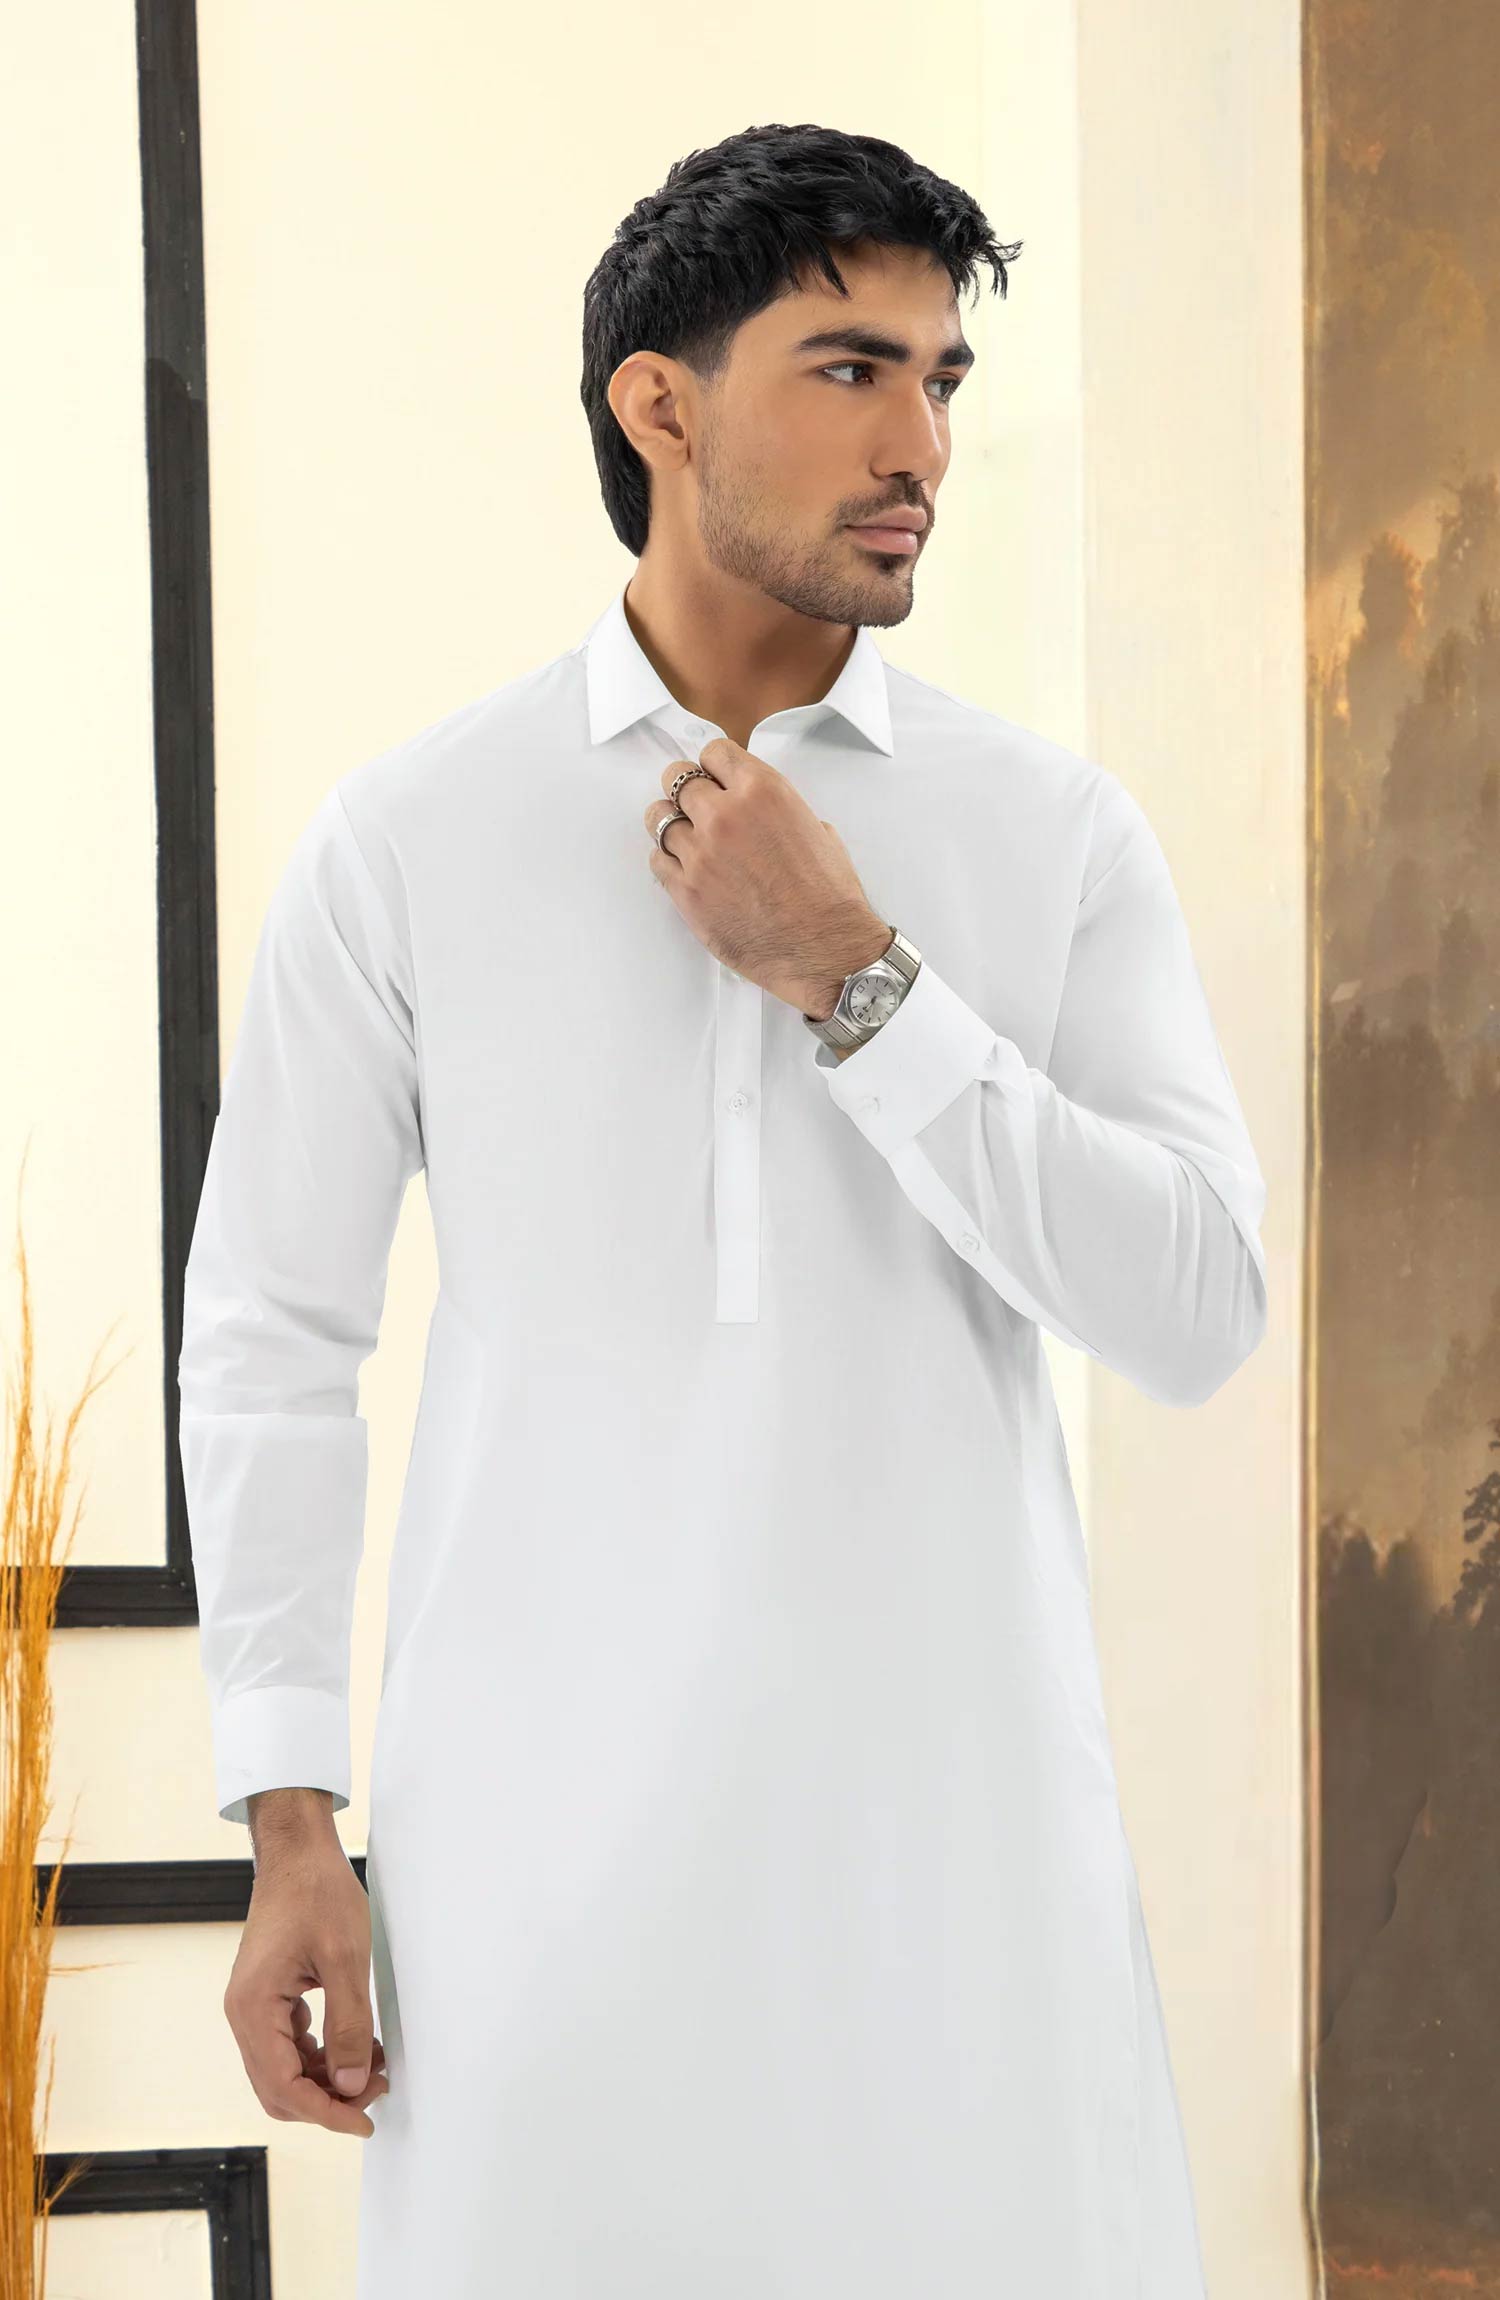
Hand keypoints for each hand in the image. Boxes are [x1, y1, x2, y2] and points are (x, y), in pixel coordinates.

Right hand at [223, 1797, 388, 2137]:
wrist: (298, 1851)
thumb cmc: (317, 1892)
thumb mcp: (345, 1959)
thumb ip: (349, 2026)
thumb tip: (351, 2086)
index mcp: (252, 2009)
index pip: (284, 2087)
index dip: (326, 2113)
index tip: (364, 2121)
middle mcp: (244, 2014)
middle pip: (280, 2088)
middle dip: (328, 2099)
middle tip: (375, 2090)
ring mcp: (254, 2006)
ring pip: (286, 2069)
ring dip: (329, 2078)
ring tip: (374, 2065)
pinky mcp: (269, 1997)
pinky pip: (291, 2045)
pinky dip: (324, 2054)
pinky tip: (357, 2045)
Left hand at [645, 737, 891, 1012]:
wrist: (824, 948)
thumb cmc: (829, 895)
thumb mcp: (816, 828)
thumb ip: (777, 810)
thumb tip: (760, 813)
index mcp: (763, 790)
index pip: (714, 752)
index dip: (713, 766)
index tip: (715, 779)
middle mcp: (725, 815)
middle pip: (677, 779)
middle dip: (686, 791)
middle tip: (695, 808)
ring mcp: (700, 853)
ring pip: (658, 818)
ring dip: (671, 825)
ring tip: (687, 840)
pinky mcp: (686, 891)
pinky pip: (656, 860)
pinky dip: (667, 861)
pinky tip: (687, 870)